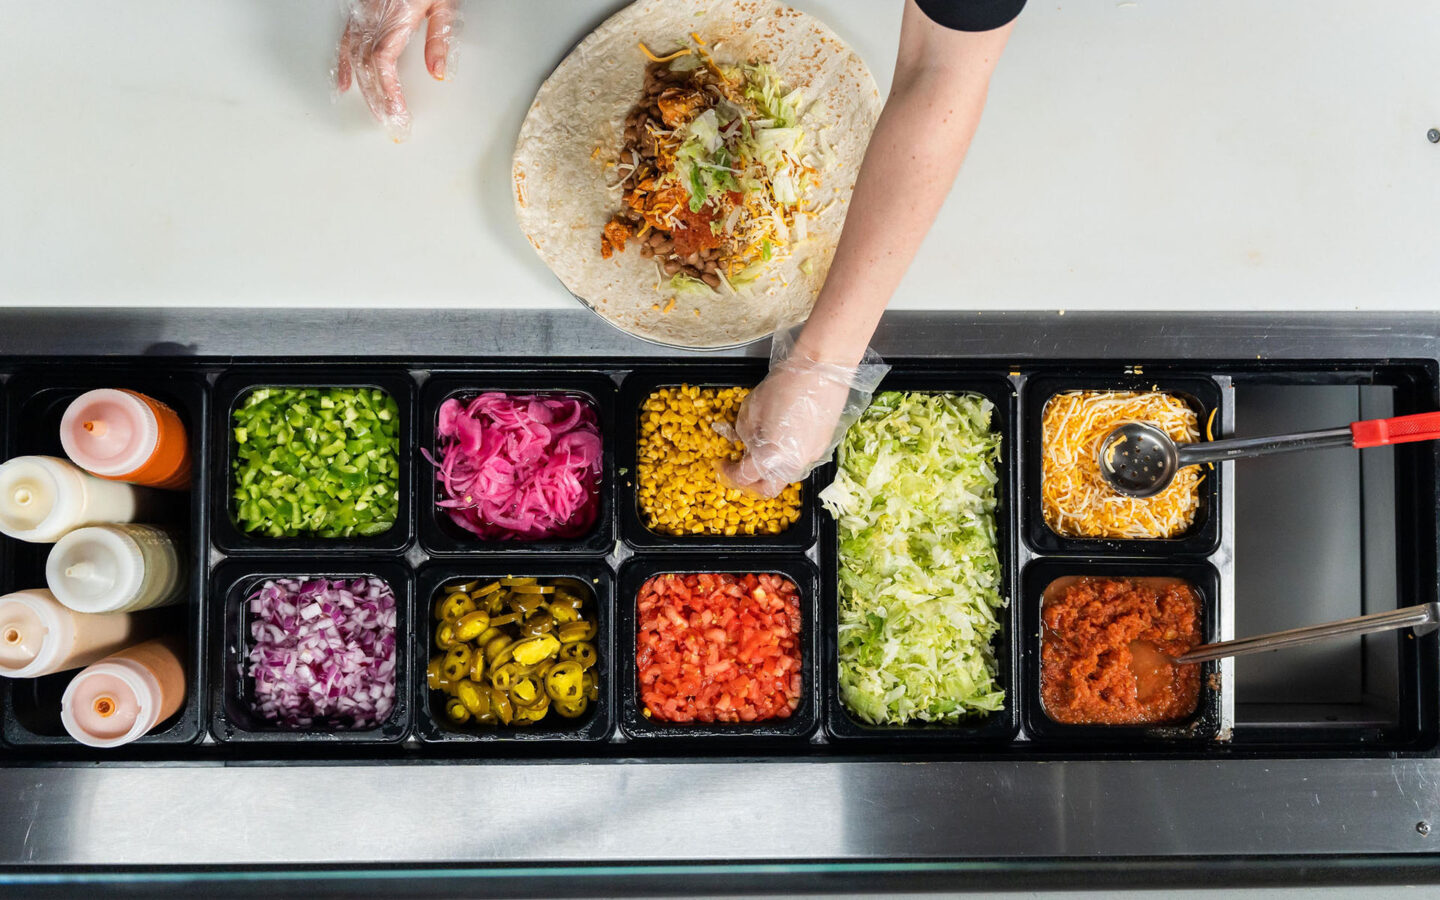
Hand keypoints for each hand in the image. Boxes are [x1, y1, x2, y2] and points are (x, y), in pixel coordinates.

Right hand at [335, 0, 458, 141]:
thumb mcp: (445, 5)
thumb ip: (439, 39)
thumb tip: (438, 73)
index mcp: (395, 15)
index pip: (384, 62)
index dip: (388, 91)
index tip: (398, 113)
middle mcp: (373, 15)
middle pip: (367, 66)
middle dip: (378, 99)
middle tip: (391, 125)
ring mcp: (361, 13)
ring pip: (354, 57)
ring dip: (365, 89)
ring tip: (377, 114)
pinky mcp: (357, 11)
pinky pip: (344, 41)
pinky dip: (343, 65)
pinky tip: (345, 85)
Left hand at [718, 329, 890, 498]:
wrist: (822, 371)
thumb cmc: (785, 386)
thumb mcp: (751, 408)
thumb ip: (743, 433)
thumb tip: (744, 445)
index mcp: (770, 457)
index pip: (744, 478)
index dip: (728, 473)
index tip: (722, 465)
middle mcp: (792, 465)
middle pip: (768, 489)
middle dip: (751, 484)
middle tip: (740, 469)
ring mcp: (810, 457)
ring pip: (785, 475)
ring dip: (769, 471)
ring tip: (760, 450)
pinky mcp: (822, 447)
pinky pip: (799, 461)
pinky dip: (785, 458)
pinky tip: (781, 438)